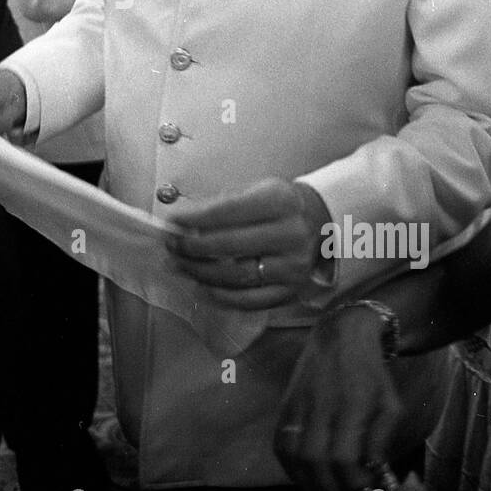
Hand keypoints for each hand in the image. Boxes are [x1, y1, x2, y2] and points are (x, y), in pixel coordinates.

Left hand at [165, 178, 330, 309]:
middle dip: (192, 247)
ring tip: (180, 266)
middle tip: (172, 246)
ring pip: (236, 276)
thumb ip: (219, 205)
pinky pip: (249, 299)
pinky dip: (221, 295)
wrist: (318, 221)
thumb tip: (181, 223)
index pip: (228, 211)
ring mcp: (293, 266)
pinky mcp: (291, 290)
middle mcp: (290, 234)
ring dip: (200, 273)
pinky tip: (203, 286)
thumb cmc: (278, 205)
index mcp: (279, 201)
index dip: (194, 218)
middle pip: (229, 246)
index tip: (171, 222)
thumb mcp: (255, 190)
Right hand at [274, 305, 402, 490]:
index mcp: (351, 405)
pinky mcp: (285, 406)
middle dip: (330, 487)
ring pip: (292, 455)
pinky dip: (290, 467)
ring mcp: (298, 405)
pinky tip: (306, 475)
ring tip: (325, 489)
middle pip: (314, 460)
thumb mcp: (390, 405)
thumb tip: (373, 476)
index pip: (343, 456)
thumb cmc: (372, 374)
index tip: (363, 490)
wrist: (340, 337)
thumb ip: (382, 441)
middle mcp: (320, 405)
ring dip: (307, 482)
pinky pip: (280, 444)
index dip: (351, 481)